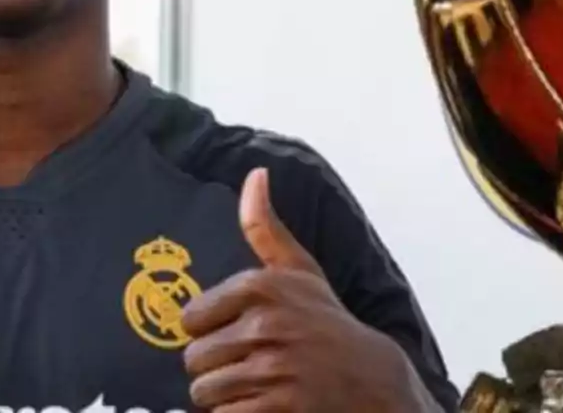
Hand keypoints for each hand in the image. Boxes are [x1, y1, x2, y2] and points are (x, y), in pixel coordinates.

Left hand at [180, 167, 433, 411]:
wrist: (372, 379)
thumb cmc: (326, 321)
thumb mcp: (299, 270)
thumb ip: (264, 226)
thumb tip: (255, 173)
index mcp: (261, 288)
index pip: (190, 320)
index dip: (211, 331)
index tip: (237, 333)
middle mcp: (265, 325)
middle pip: (194, 360)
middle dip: (217, 367)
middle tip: (249, 363)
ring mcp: (272, 369)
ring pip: (205, 393)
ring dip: (226, 396)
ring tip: (257, 385)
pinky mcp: (278, 407)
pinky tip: (263, 405)